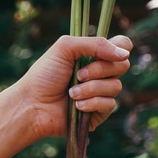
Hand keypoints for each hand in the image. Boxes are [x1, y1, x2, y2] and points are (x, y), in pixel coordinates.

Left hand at [14, 34, 132, 141]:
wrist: (32, 104)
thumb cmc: (44, 75)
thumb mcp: (65, 48)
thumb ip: (95, 44)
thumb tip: (124, 54)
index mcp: (94, 55)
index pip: (122, 46)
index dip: (121, 48)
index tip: (111, 53)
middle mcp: (101, 73)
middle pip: (122, 66)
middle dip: (100, 69)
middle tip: (78, 74)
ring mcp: (101, 93)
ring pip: (115, 86)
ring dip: (91, 88)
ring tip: (71, 93)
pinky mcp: (99, 113)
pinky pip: (109, 105)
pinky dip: (91, 103)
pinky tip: (76, 106)